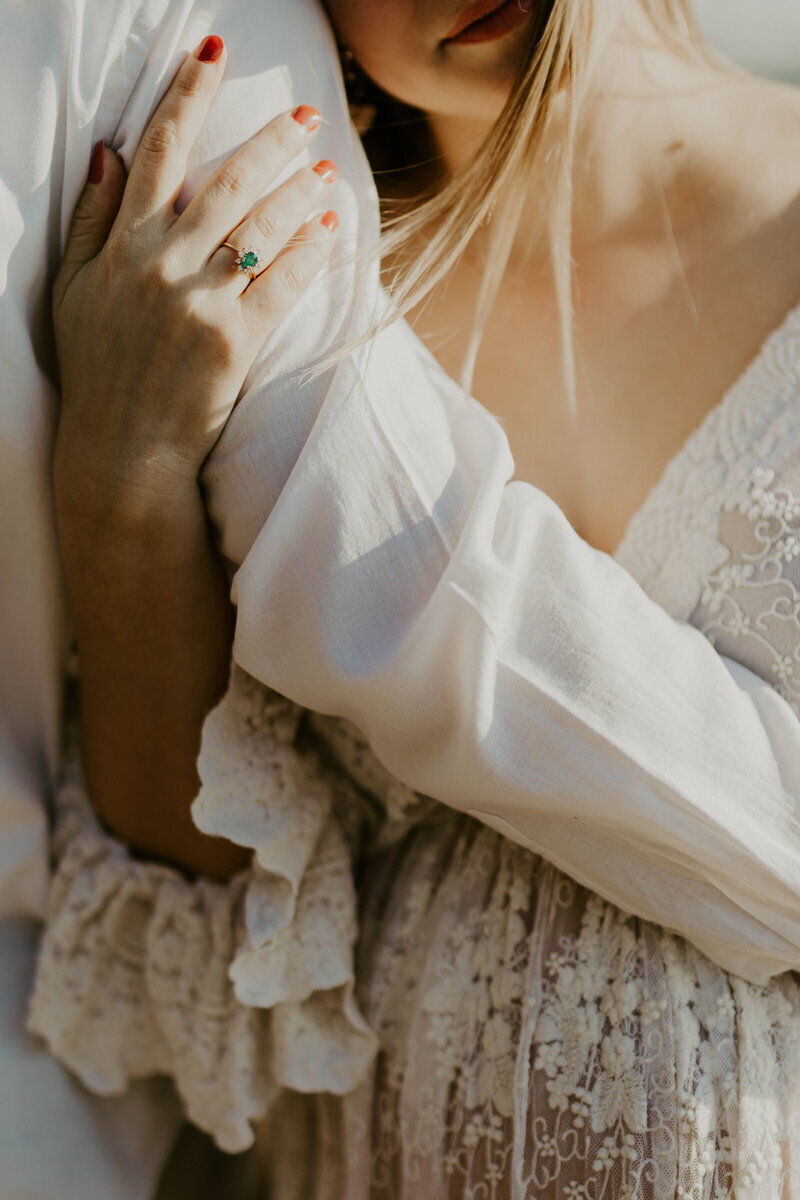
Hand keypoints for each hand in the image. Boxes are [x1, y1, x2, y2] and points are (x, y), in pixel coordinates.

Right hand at [53, 34, 338, 524]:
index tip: (212, 55)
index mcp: (123, 246)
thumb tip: (108, 153)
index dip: (187, 95)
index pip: (158, 151)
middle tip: (303, 115)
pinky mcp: (238, 341)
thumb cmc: (98, 368)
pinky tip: (331, 226)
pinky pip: (283, 283)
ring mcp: (202, 303)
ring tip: (326, 168)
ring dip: (299, 189)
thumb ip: (91, 220)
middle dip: (269, 140)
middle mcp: (163, 265)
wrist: (124, 448)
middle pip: (227, 182)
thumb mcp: (73, 290)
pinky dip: (310, 251)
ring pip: (262, 227)